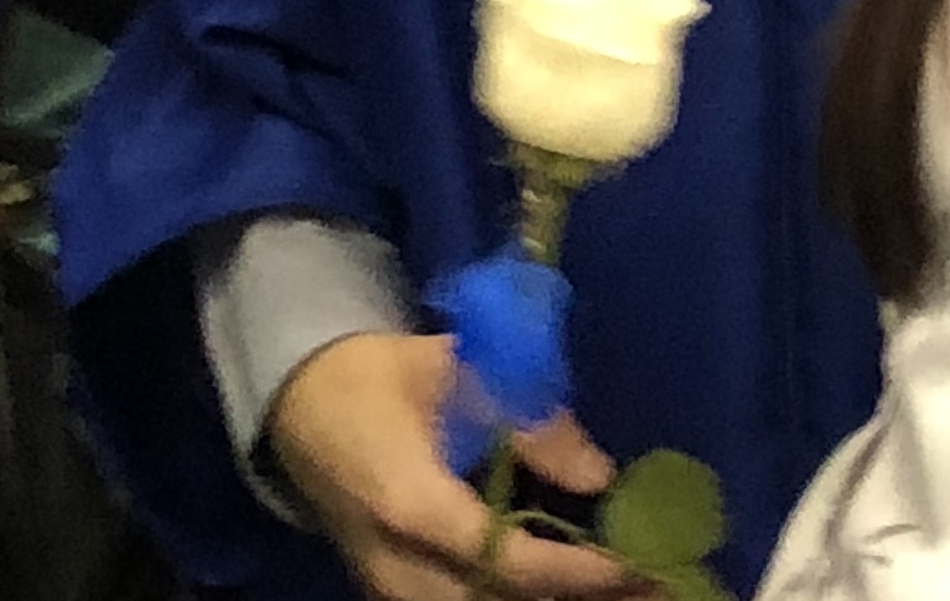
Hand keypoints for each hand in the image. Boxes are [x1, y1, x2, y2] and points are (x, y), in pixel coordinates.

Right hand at [269, 331, 629, 600]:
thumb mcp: (455, 371)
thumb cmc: (379, 375)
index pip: (503, 558)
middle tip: (651, 585)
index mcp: (409, 503)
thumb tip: (600, 472)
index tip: (636, 563)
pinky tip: (565, 580)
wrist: (298, 404)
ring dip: (547, 600)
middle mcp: (397, 566)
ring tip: (623, 586)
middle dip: (574, 599)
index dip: (574, 570)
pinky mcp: (393, 592)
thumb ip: (526, 420)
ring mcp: (388, 588)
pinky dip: (514, 596)